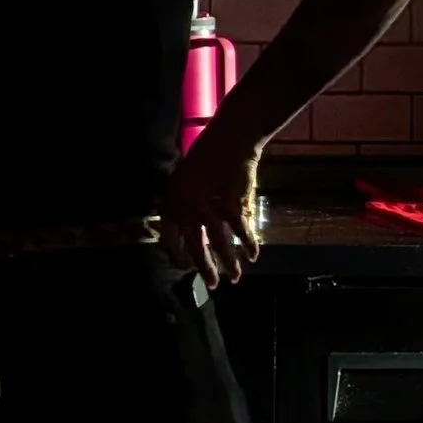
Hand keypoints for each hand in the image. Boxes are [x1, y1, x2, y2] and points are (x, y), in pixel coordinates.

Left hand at [157, 127, 264, 287]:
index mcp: (172, 198)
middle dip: (204, 266)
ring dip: (228, 262)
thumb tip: (191, 234)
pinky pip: (239, 229)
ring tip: (234, 277)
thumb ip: (185, 205)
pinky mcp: (230, 202)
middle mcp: (185, 203)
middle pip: (194, 243)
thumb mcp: (187, 180)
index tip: (187, 268)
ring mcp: (208, 203)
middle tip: (212, 284)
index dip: (180, 254)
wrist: (231, 138)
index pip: (171, 235)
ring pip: (218, 241)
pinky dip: (247, 243)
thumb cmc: (210, 157)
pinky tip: (252, 254)